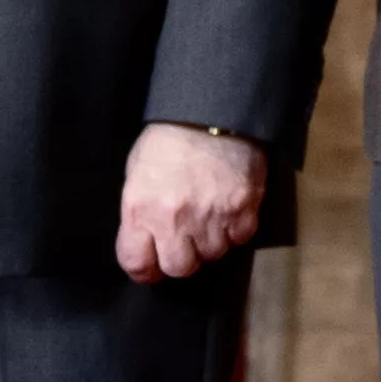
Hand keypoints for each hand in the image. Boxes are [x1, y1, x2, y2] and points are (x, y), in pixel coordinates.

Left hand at [118, 122, 267, 281]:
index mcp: (140, 209)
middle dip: (182, 259)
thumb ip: (140, 212)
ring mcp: (211, 216)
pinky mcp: (243, 209)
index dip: (144, 269)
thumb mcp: (137, 173)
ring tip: (209, 218)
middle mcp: (175, 219)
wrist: (211, 112)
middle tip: (185, 243)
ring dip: (211, 242)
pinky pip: (240, 238)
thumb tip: (148, 241)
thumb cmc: (168, 140)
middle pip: (180, 268)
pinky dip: (236, 229)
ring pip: (214, 255)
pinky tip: (229, 210)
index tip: (151, 266)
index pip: (137, 264)